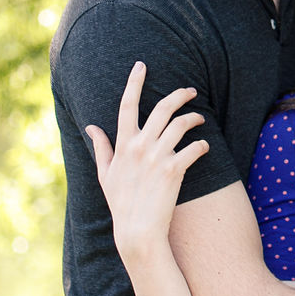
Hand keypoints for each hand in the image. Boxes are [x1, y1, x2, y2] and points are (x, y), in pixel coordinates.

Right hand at [87, 61, 208, 261]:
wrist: (137, 230)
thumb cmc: (121, 203)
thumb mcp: (105, 174)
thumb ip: (101, 147)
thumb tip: (90, 127)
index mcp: (123, 144)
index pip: (127, 105)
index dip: (134, 82)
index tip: (141, 65)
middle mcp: (140, 146)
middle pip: (162, 108)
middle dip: (179, 94)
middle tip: (190, 90)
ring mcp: (157, 157)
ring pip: (181, 124)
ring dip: (194, 119)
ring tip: (200, 120)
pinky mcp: (174, 170)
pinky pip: (194, 148)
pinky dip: (202, 145)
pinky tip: (204, 147)